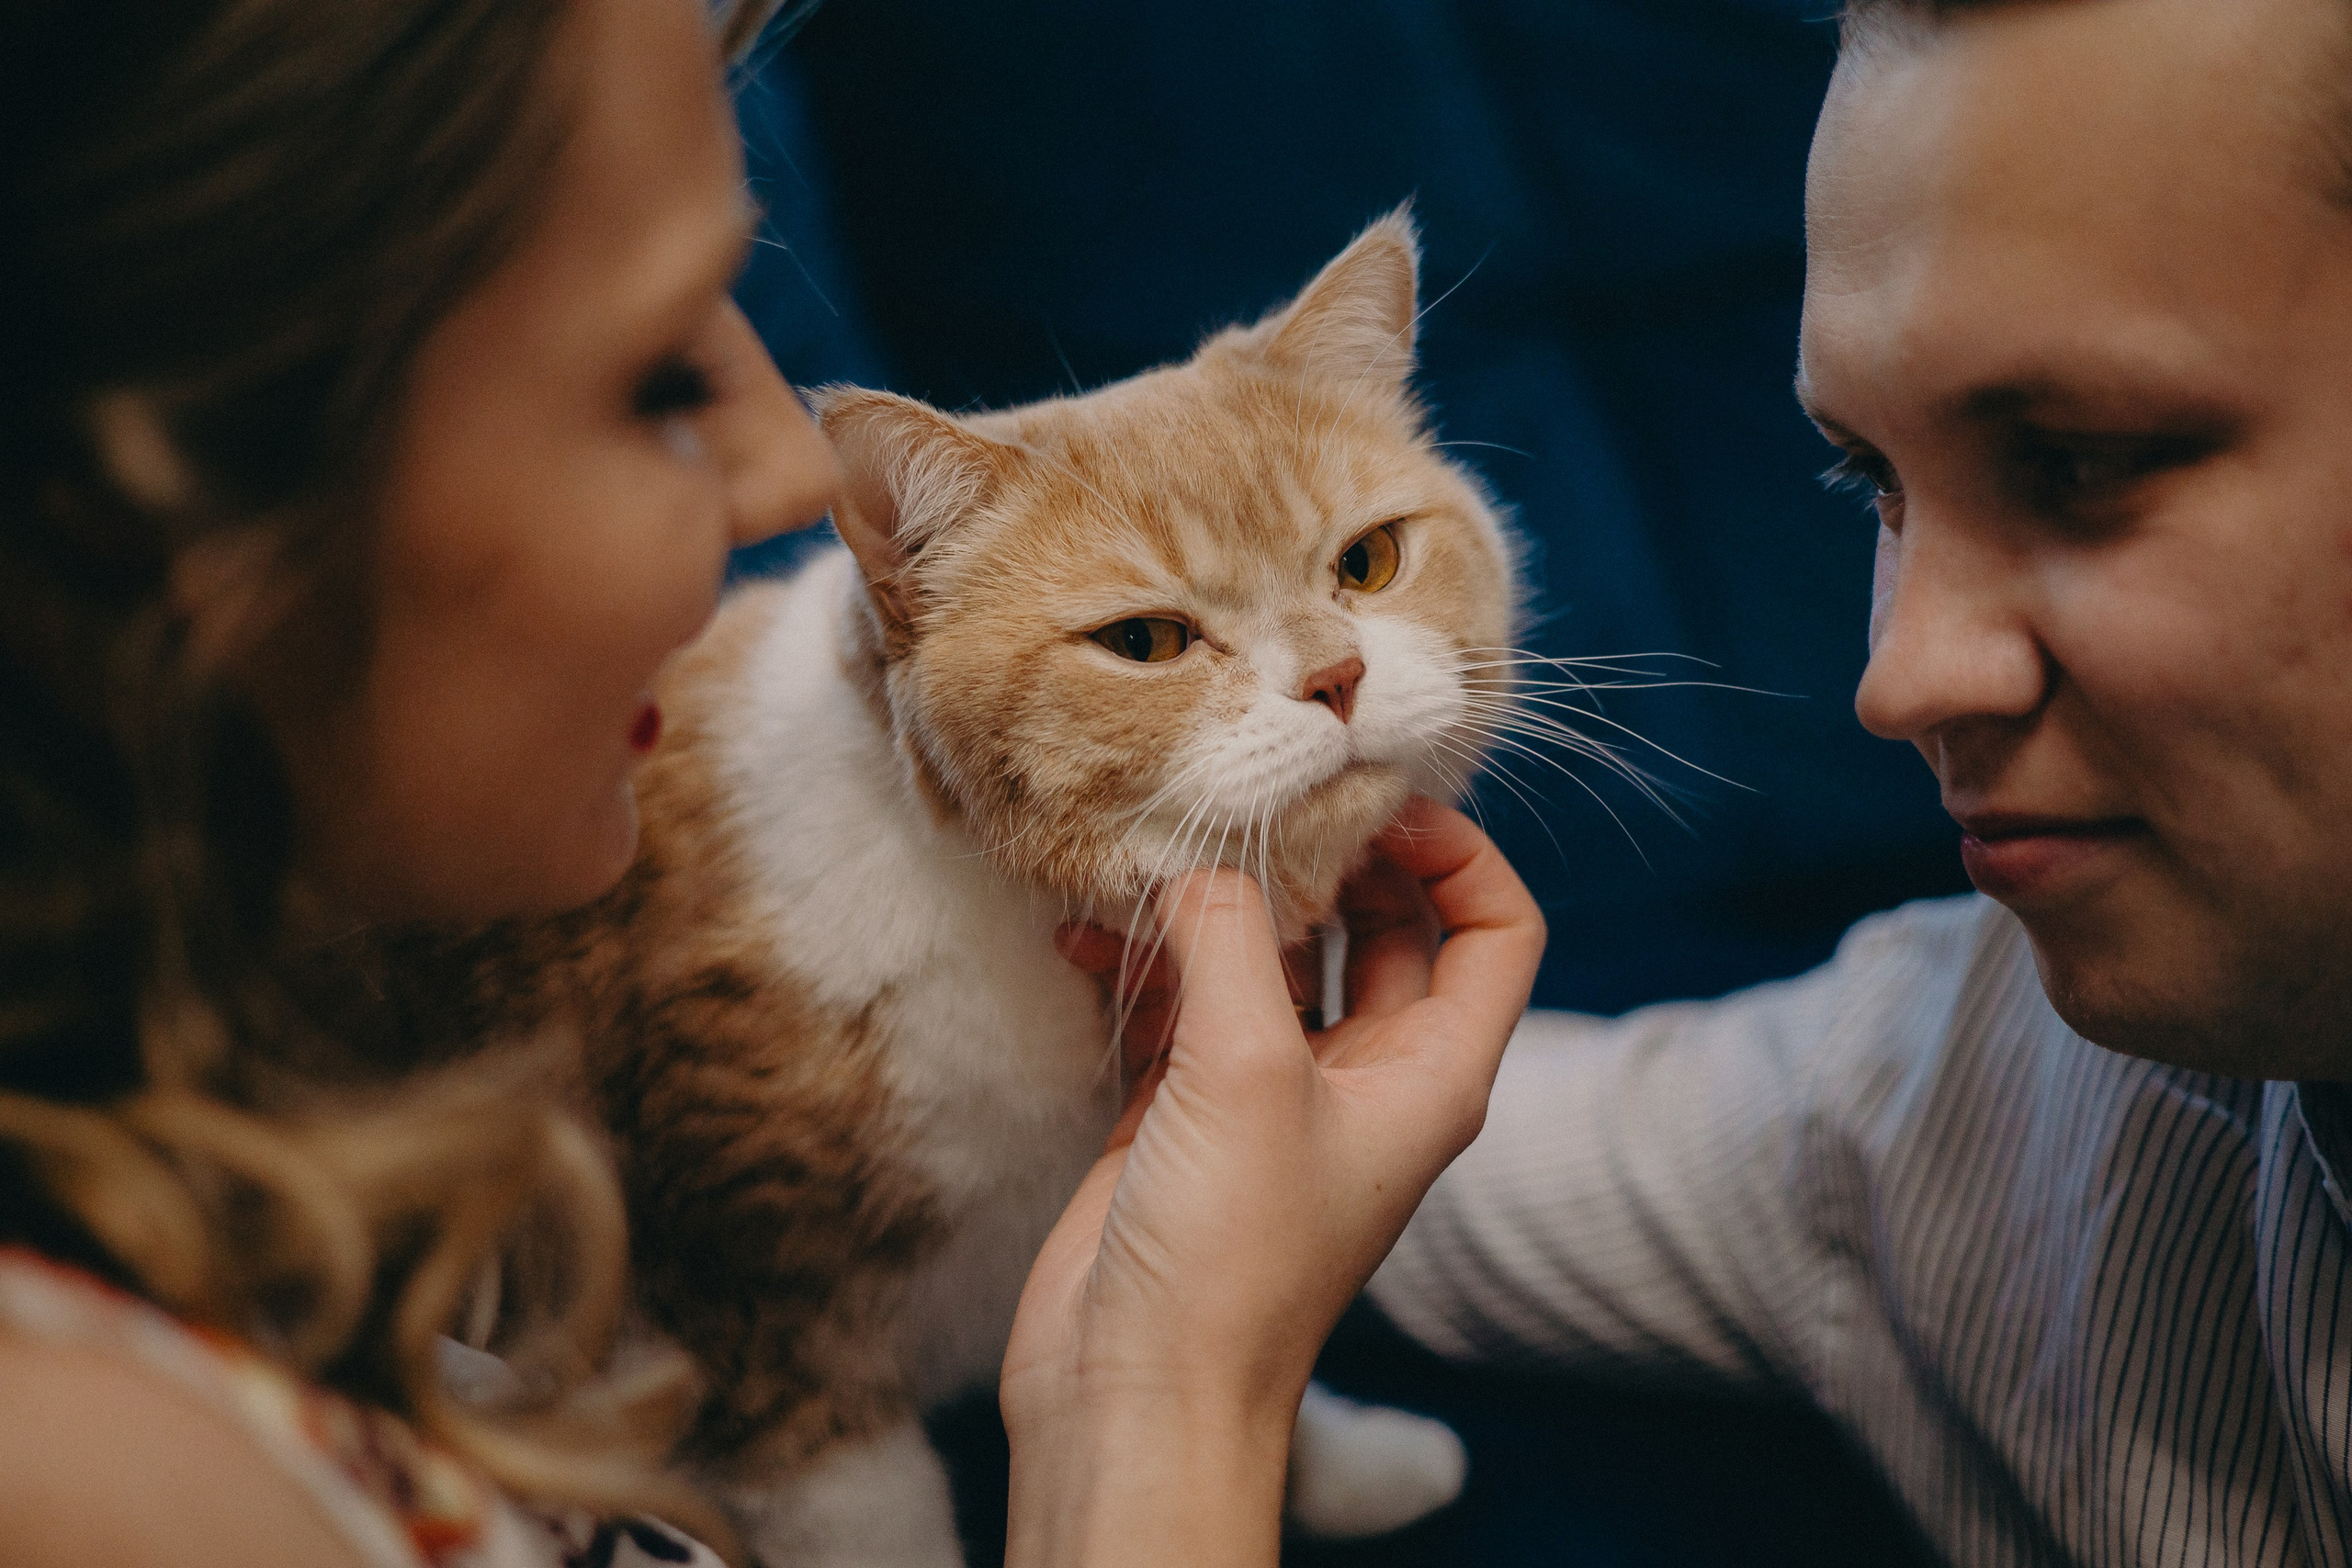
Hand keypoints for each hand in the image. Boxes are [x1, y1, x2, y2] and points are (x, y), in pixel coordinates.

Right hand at [1002, 799, 1543, 1566]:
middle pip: (1377, 925)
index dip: (1456, 850)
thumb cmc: (1229, 1255)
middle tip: (1252, 800)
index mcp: (1430, 1071)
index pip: (1495, 928)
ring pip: (1268, 956)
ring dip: (1214, 904)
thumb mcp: (1248, 1070)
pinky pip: (1181, 1000)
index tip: (1373, 798)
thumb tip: (1195, 857)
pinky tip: (1083, 930)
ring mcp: (1274, 1092)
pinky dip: (1142, 958)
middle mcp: (1366, 1076)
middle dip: (1320, 858)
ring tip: (1148, 859)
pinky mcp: (1186, 1109)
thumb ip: (1229, 939)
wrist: (1133, 1390)